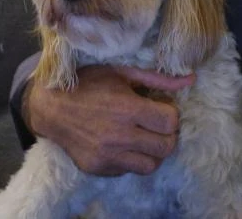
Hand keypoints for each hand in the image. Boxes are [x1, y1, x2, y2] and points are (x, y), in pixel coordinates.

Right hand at [24, 64, 195, 175]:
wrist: (50, 106)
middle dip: (167, 135)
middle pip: (166, 147)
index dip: (170, 114)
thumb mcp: (122, 72)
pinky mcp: (98, 168)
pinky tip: (123, 143)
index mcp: (127, 108)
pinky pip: (128, 170)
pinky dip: (132, 159)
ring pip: (150, 165)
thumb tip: (191, 79)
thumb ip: (157, 79)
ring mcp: (107, 156)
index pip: (171, 122)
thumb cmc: (88, 83)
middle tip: (156, 124)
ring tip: (143, 136)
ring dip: (152, 151)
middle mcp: (119, 136)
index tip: (161, 108)